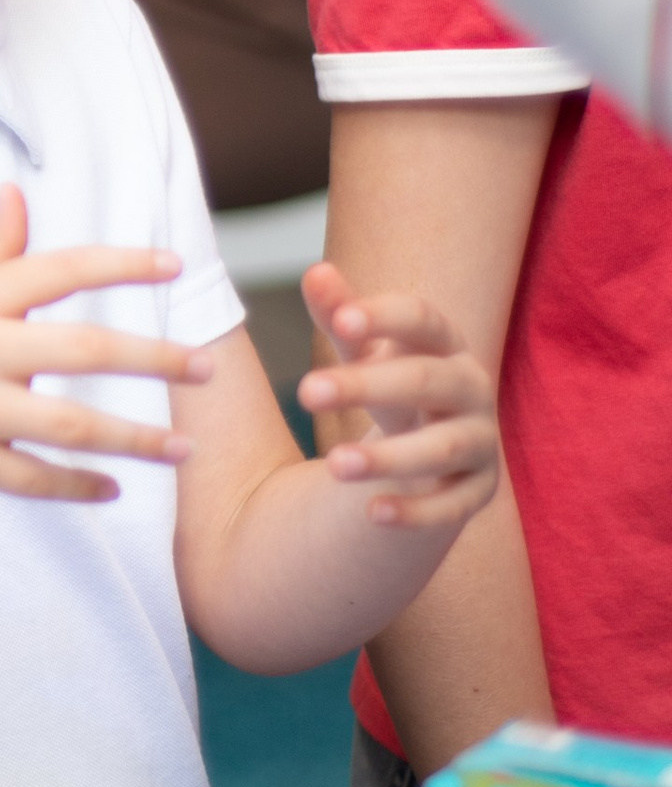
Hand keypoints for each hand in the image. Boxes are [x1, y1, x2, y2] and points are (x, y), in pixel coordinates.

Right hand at [0, 184, 210, 506]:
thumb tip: (17, 191)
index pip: (57, 270)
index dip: (119, 264)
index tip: (175, 263)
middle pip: (79, 351)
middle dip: (152, 359)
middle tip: (210, 369)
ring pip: (66, 426)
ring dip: (133, 441)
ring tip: (186, 450)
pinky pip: (32, 478)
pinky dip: (77, 486)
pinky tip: (116, 488)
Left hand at [301, 265, 500, 532]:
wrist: (437, 445)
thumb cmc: (393, 383)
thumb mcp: (364, 350)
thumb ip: (341, 314)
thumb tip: (315, 272)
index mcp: (446, 345)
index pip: (424, 320)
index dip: (386, 317)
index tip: (341, 320)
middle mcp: (472, 389)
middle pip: (426, 381)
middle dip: (367, 385)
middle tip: (305, 391)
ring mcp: (480, 442)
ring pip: (442, 448)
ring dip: (388, 456)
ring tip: (332, 464)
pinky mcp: (479, 491)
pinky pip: (453, 506)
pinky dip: (416, 511)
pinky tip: (372, 514)